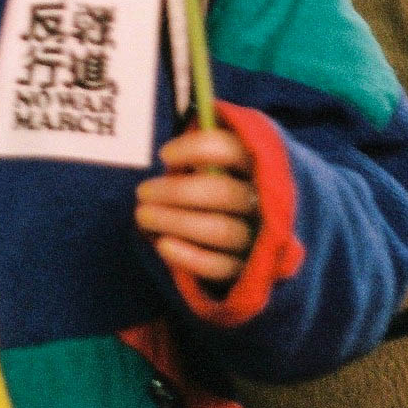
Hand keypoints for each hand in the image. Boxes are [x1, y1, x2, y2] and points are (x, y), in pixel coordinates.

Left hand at [134, 126, 257, 287]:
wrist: (260, 224)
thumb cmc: (229, 179)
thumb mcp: (226, 154)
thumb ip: (207, 142)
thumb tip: (179, 139)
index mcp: (261, 163)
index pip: (230, 149)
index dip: (195, 149)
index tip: (164, 154)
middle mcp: (265, 200)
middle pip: (221, 192)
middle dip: (175, 191)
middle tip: (142, 192)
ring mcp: (259, 237)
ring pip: (219, 230)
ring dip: (175, 221)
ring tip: (143, 215)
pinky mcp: (248, 268)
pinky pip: (219, 266)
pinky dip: (189, 257)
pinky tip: (163, 245)